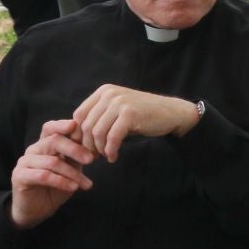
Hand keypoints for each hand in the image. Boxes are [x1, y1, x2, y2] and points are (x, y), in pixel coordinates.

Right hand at [9, 123, 98, 228]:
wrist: (38, 209)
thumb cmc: (57, 186)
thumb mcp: (71, 168)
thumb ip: (76, 155)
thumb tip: (93, 142)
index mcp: (44, 144)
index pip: (50, 127)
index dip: (62, 125)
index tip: (77, 126)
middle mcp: (33, 150)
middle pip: (54, 141)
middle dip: (75, 150)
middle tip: (91, 160)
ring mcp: (24, 162)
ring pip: (52, 162)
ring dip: (72, 173)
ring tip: (85, 184)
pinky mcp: (19, 176)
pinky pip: (43, 175)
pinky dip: (61, 181)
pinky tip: (73, 187)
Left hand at [70, 86, 199, 163]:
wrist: (172, 113)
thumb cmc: (143, 115)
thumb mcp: (118, 110)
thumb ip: (99, 117)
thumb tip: (76, 137)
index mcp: (104, 91)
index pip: (79, 115)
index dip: (79, 134)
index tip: (85, 147)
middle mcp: (110, 94)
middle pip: (87, 125)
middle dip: (88, 145)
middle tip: (94, 157)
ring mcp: (120, 103)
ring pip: (97, 132)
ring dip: (99, 149)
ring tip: (106, 156)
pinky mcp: (130, 114)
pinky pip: (112, 138)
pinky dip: (111, 151)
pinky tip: (114, 157)